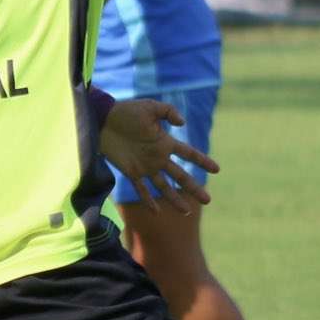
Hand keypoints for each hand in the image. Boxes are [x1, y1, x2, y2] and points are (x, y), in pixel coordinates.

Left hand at [99, 99, 219, 215]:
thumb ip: (168, 112)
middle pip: (180, 175)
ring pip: (164, 186)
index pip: (188, 153)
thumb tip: (183, 123)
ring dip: (175, 199)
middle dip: (194, 188)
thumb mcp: (150, 107)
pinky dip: (148, 201)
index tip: (217, 169)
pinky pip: (141, 189)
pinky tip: (157, 212)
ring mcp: (145, 166)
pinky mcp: (131, 172)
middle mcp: (158, 157)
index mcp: (165, 142)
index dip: (202, 161)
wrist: (103, 121)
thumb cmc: (126, 112)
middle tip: (208, 200)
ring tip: (187, 212)